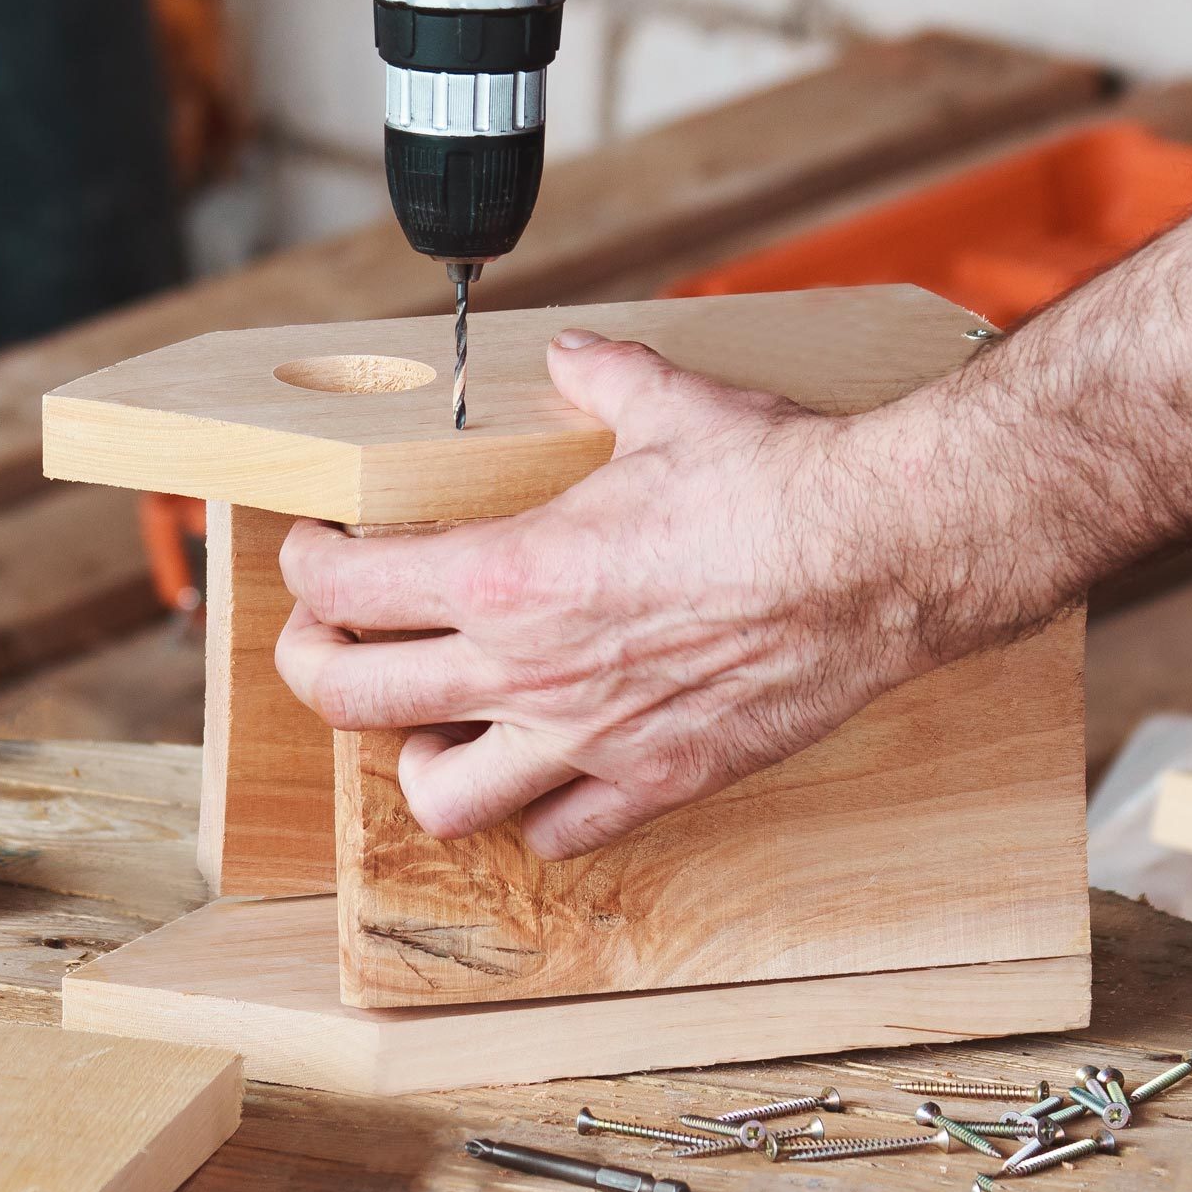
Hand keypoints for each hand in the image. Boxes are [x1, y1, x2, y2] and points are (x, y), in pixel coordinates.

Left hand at [274, 331, 1022, 859]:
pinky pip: (560, 831)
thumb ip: (603, 382)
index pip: (347, 587)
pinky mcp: (657, 779)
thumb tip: (579, 360)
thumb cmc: (777, 483)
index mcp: (510, 571)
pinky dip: (535, 812)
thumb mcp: (670, 408)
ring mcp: (588, 738)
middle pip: (354, 699)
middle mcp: (530, 668)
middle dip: (314, 667)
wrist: (882, 557)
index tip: (315, 552)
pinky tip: (542, 772)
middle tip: (325, 641)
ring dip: (416, 761)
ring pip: (439, 797)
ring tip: (433, 722)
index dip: (308, 568)